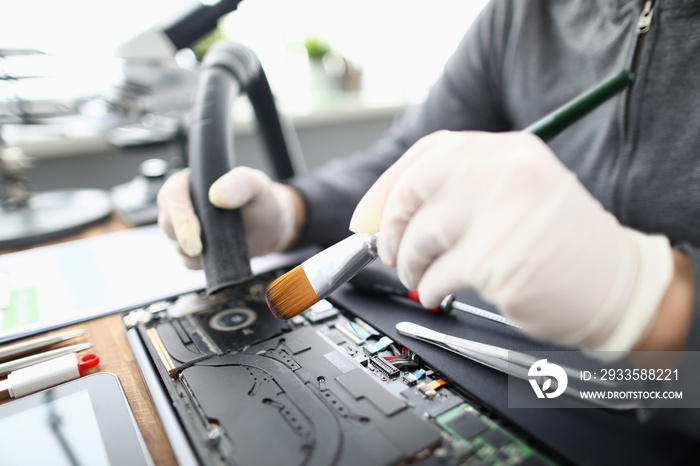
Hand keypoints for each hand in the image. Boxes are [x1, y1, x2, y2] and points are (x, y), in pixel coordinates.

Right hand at [157, 167, 302, 268]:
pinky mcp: (190, 249)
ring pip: (176, 245)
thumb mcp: (256, 186)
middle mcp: (181, 204)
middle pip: (168, 222)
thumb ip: (239, 184)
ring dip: (196, 252)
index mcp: (191, 182)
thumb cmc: (260, 201)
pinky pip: (188, 262)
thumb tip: (216, 195)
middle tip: (200, 251)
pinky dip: (202, 264)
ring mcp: (183, 228)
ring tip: (224, 244)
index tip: (194, 237)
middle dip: (183, 238)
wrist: (268, 227)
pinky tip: (221, 255)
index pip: (171, 196)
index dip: (179, 217)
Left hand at [350, 130, 673, 352]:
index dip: (387, 187)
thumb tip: (384, 214)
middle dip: (389, 228)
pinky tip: (440, 291)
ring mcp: (501, 215)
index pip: (428, 154)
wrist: (614, 286)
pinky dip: (429, 288)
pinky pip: (437, 275)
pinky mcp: (497, 262)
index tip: (369, 216)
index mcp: (508, 151)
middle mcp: (504, 173)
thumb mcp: (517, 194)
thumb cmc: (561, 244)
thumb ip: (459, 192)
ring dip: (409, 264)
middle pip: (413, 190)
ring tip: (420, 276)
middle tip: (389, 251)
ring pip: (419, 236)